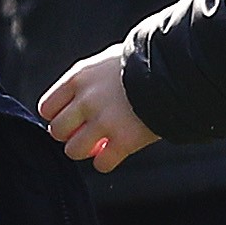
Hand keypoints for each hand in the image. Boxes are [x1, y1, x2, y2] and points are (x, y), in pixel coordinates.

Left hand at [41, 44, 159, 168]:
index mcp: (79, 78)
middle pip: (57, 131)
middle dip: (69, 136)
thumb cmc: (145, 62)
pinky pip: (102, 163)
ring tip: (98, 146)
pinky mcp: (125, 139)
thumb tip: (77, 96)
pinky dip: (105, 163)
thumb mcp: (108, 61)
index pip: (46, 108)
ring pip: (74, 150)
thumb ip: (90, 80)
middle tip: (84, 134)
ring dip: (85, 151)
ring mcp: (105, 121)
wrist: (178, 70)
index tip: (69, 120)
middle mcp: (86, 100)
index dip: (57, 117)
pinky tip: (114, 154)